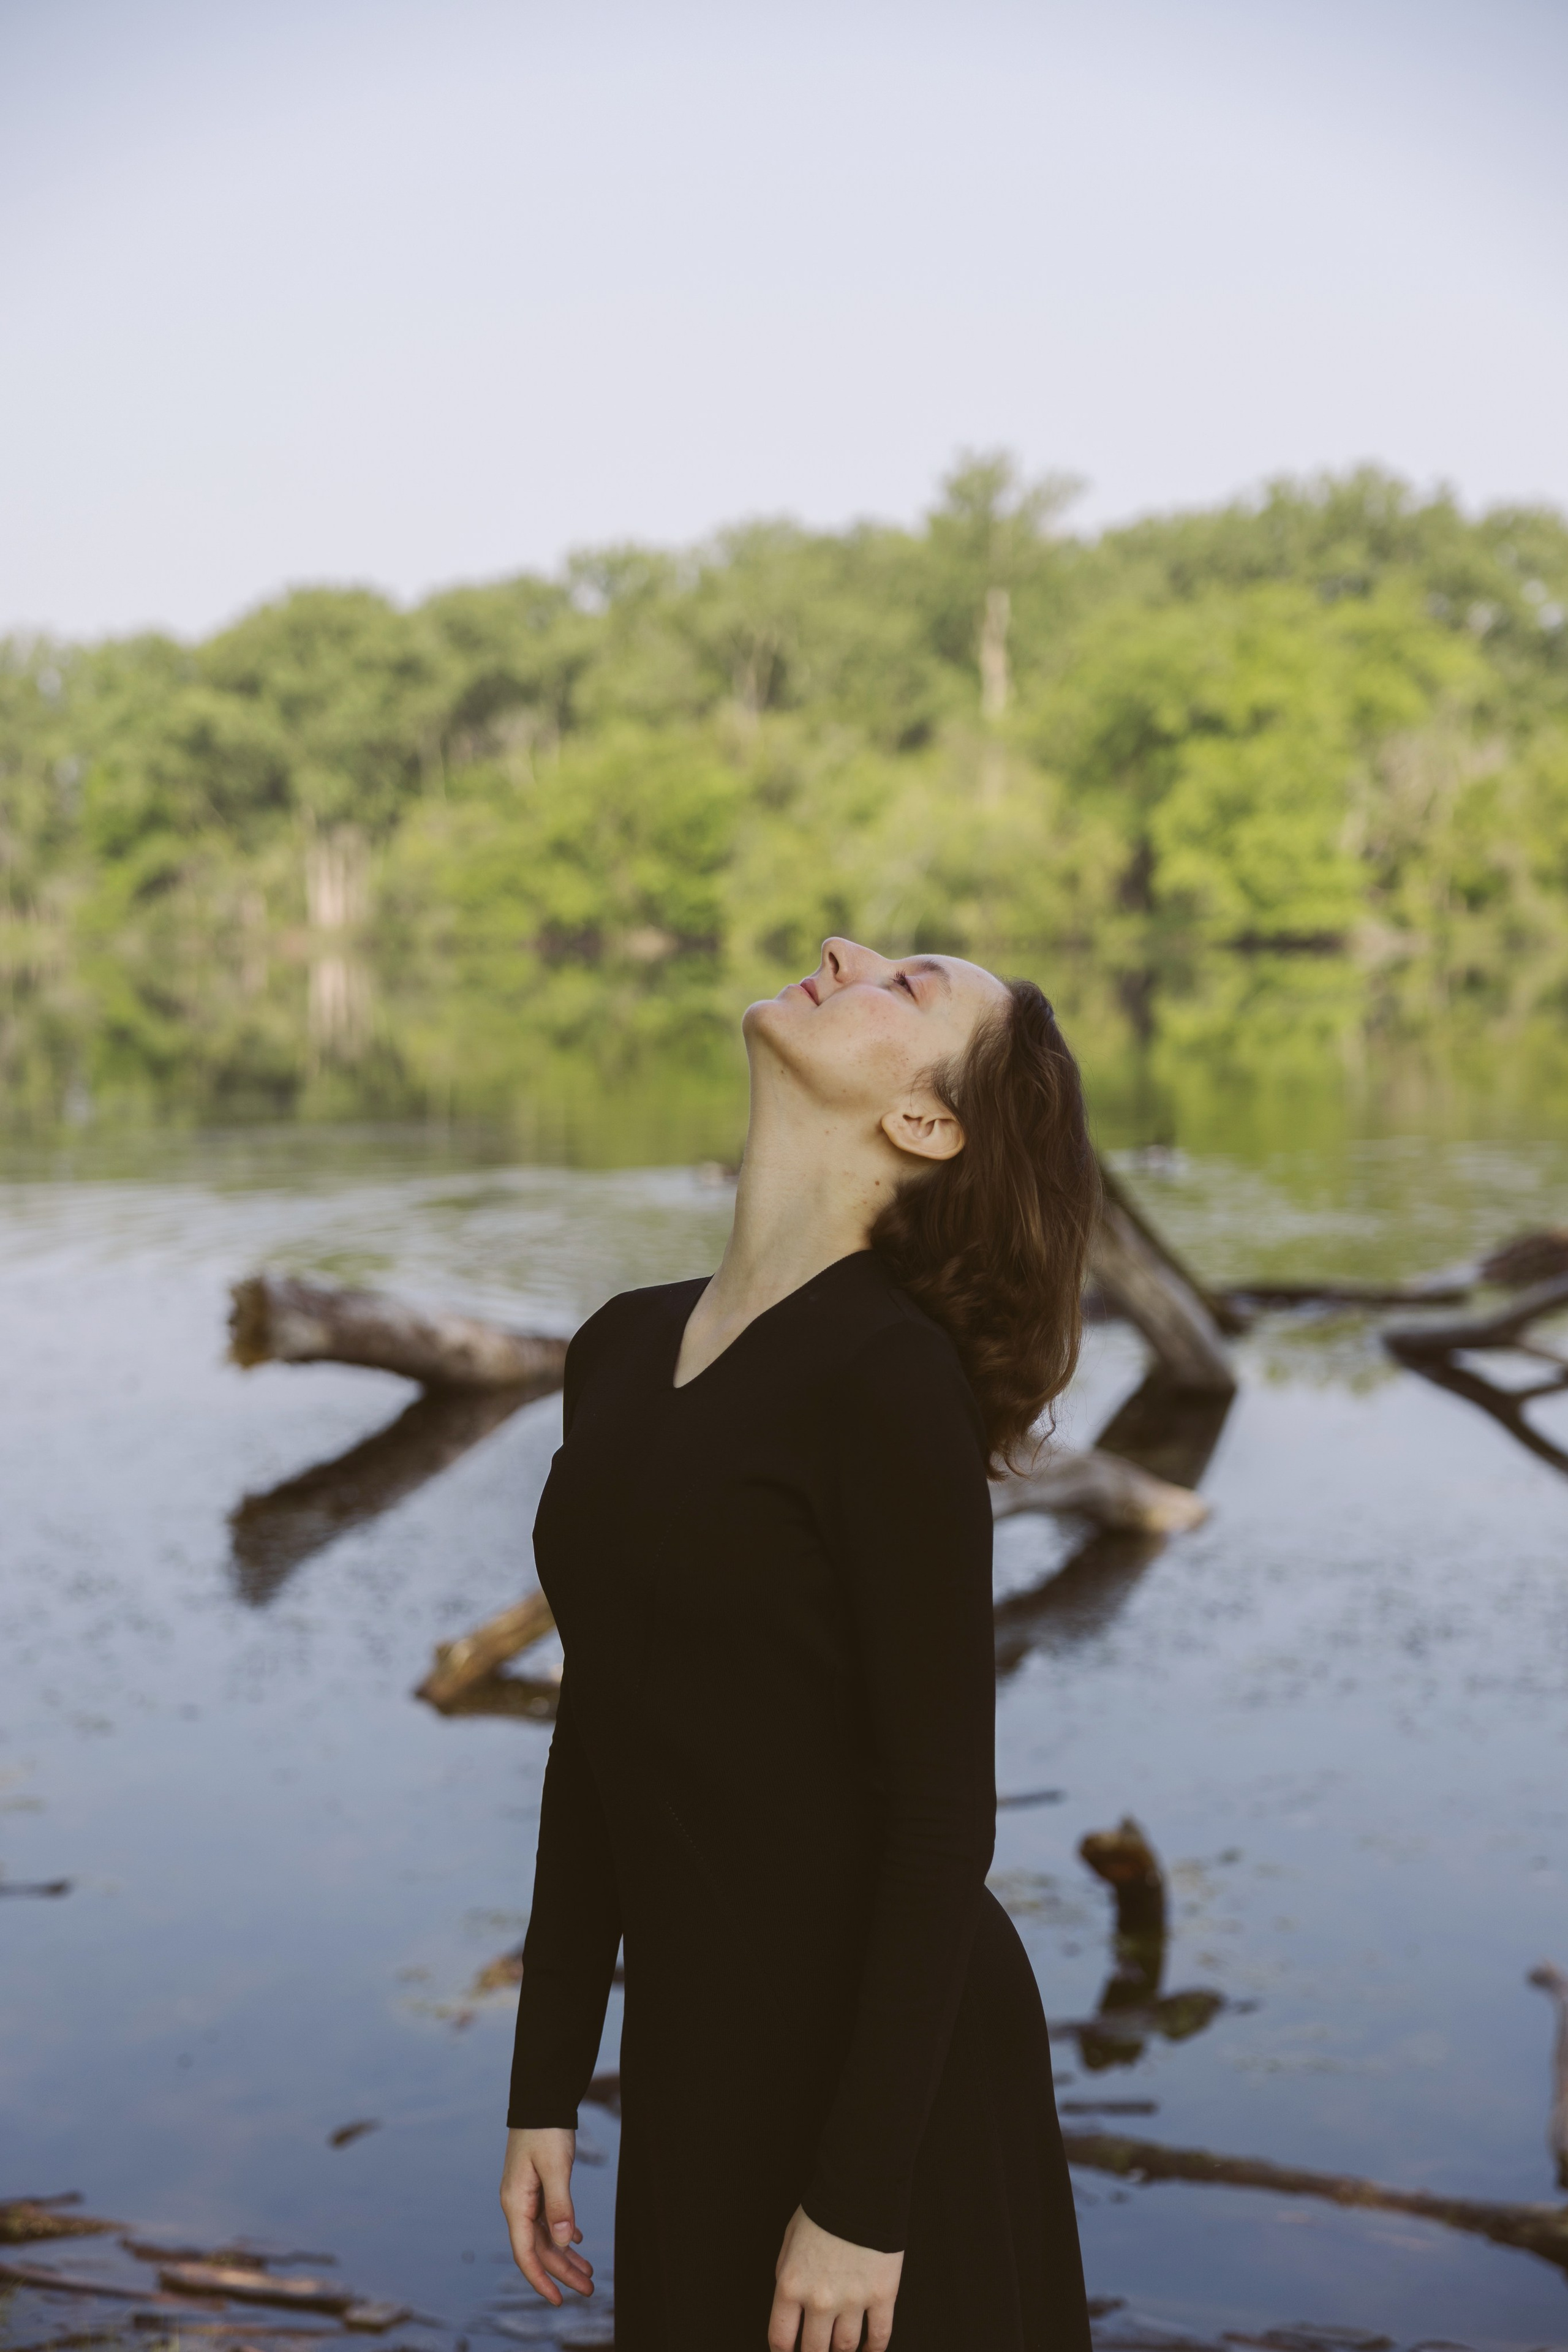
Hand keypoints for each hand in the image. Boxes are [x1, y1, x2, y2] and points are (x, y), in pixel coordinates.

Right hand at [499, 2126, 594, 2306]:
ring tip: (589, 2273)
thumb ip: (560, 2204)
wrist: (541, 2097)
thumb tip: (564, 2244)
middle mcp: (518, 2204)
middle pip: (540, 2248)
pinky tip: (578, 2240)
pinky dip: (564, 2231)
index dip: (541, 2280)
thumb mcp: (555, 2166)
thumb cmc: (545, 2129)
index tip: (559, 2300)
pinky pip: (549, 2218)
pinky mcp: (537, 2185)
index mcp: (516, 2203)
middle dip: (563, 2272)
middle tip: (590, 2289)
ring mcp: (527, 2195)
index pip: (526, 2253)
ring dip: (566, 2255)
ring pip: (546, 2235)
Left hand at [768, 2204, 902, 2351]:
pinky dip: (874, 2349)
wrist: (859, 2189)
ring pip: (846, 2348)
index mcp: (791, 2286)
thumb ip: (787, 2275)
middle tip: (817, 2349)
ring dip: (842, 2351)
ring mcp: (853, 2301)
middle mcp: (820, 2301)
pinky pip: (880, 2336)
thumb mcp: (789, 2241)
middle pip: (815, 2351)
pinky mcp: (882, 2296)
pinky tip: (869, 2349)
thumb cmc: (823, 2211)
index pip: (781, 2339)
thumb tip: (791, 2305)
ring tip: (841, 2348)